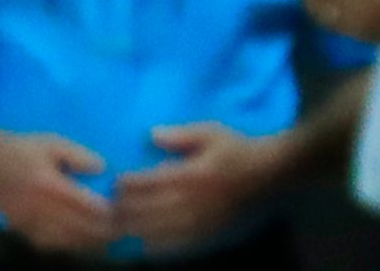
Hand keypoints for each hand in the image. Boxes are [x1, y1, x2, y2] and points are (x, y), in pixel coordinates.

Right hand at [0, 128, 115, 253]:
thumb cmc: (22, 148)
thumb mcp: (52, 142)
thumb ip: (79, 155)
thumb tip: (103, 169)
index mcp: (49, 184)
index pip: (88, 207)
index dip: (109, 213)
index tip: (121, 211)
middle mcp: (40, 207)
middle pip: (81, 228)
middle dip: (104, 231)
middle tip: (120, 228)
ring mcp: (29, 222)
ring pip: (68, 241)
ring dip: (89, 241)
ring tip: (104, 237)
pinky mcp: (21, 229)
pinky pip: (51, 244)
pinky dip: (68, 244)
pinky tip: (79, 239)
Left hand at [111, 122, 289, 251]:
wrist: (272, 177)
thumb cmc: (238, 150)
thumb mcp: (211, 132)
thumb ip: (180, 135)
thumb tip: (150, 135)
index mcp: (191, 175)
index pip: (149, 183)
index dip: (127, 185)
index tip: (114, 183)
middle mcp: (194, 203)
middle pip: (148, 211)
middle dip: (125, 210)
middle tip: (107, 207)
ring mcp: (201, 223)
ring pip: (159, 232)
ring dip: (136, 230)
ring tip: (118, 226)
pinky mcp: (209, 236)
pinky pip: (178, 247)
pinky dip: (157, 246)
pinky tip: (144, 242)